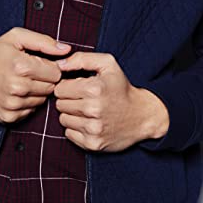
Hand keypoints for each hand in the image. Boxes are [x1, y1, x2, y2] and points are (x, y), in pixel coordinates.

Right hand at [0, 27, 70, 123]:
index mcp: (22, 66)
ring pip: (42, 101)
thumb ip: (44, 42)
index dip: (50, 67)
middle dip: (44, 80)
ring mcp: (12, 104)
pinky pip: (30, 111)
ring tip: (20, 82)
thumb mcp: (16, 37)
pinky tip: (14, 93)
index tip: (38, 63)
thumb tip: (66, 49)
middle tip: (28, 73)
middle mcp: (18, 88)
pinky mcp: (8, 117)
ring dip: (35, 92)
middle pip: (51, 88)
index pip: (56, 73)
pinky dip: (26, 103)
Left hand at [53, 51, 169, 151]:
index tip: (80, 87)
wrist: (143, 116)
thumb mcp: (108, 65)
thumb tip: (60, 65)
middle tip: (85, 99)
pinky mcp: (92, 144)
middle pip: (60, 104)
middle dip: (69, 100)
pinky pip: (69, 134)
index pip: (60, 88)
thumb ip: (81, 59)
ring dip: (72, 115)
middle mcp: (93, 110)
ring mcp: (93, 129)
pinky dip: (76, 128)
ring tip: (88, 111)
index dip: (68, 86)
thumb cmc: (122, 88)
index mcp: (94, 89)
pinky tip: (89, 122)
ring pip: (63, 119)